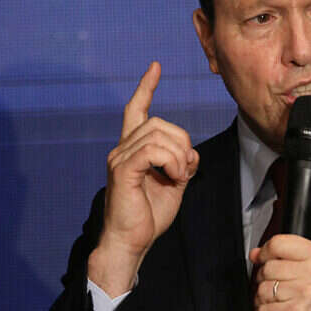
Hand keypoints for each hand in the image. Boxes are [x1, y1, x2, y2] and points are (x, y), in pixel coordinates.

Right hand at [87, 62, 198, 295]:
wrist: (131, 242)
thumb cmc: (148, 217)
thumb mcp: (174, 184)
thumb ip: (182, 163)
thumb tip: (190, 152)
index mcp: (132, 150)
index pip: (137, 110)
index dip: (146, 87)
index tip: (155, 67)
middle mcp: (122, 149)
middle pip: (160, 123)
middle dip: (183, 142)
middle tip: (184, 171)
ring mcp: (120, 157)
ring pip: (159, 135)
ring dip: (179, 155)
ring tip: (178, 177)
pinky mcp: (123, 169)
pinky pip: (154, 150)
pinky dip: (172, 162)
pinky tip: (174, 177)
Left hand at [250, 235, 310, 310]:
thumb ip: (288, 259)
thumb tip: (256, 253)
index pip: (280, 243)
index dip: (265, 252)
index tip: (262, 260)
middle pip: (268, 268)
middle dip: (265, 283)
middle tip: (277, 294)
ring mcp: (306, 292)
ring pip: (262, 290)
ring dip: (263, 303)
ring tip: (277, 308)